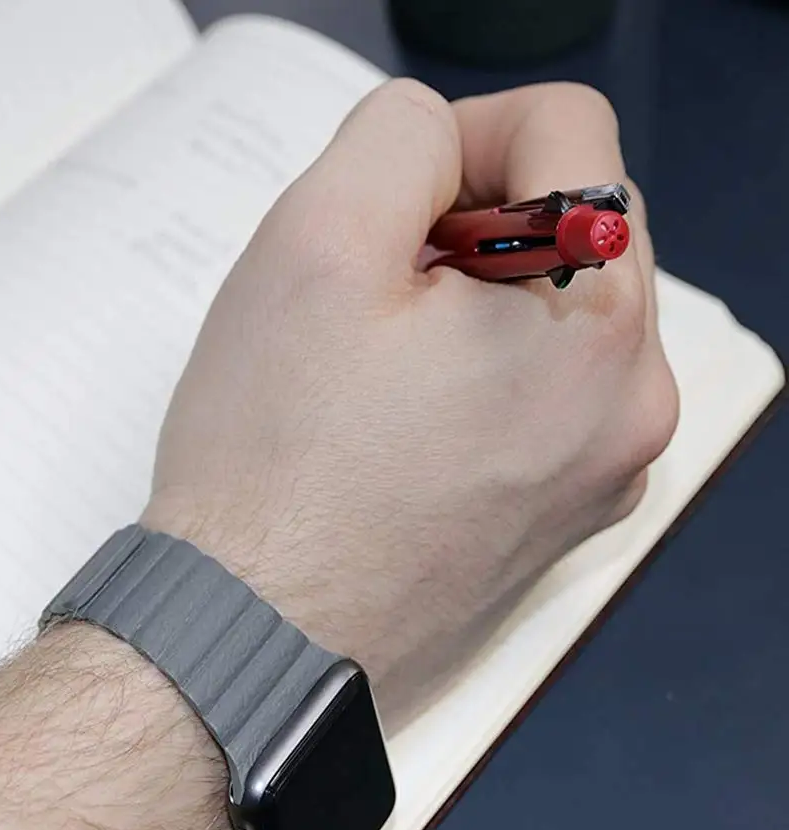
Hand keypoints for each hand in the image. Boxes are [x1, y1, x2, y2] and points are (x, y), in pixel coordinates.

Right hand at [143, 80, 677, 724]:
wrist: (255, 642)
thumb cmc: (272, 465)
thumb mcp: (311, 243)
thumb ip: (395, 139)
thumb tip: (439, 145)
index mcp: (594, 323)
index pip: (567, 131)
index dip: (461, 134)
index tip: (387, 205)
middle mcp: (630, 407)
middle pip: (572, 230)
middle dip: (470, 229)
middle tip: (370, 293)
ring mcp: (601, 476)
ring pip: (557, 319)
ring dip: (475, 307)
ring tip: (375, 369)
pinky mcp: (559, 521)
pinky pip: (541, 402)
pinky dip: (480, 382)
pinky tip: (397, 430)